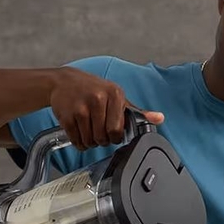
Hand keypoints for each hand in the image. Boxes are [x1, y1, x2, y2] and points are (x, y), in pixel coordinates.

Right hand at [48, 67, 163, 149]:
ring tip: (89, 129)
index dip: (116, 136)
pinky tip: (79, 130)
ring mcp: (81, 107)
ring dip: (90, 141)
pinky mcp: (66, 116)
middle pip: (104, 137)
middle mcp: (98, 99)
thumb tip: (160, 118)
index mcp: (114, 94)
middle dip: (102, 140)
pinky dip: (78, 141)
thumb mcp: (117, 96)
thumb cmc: (93, 89)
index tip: (113, 132)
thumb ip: (137, 111)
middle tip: (99, 130)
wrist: (64, 81)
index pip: (118, 129)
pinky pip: (76, 140)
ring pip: (90, 141)